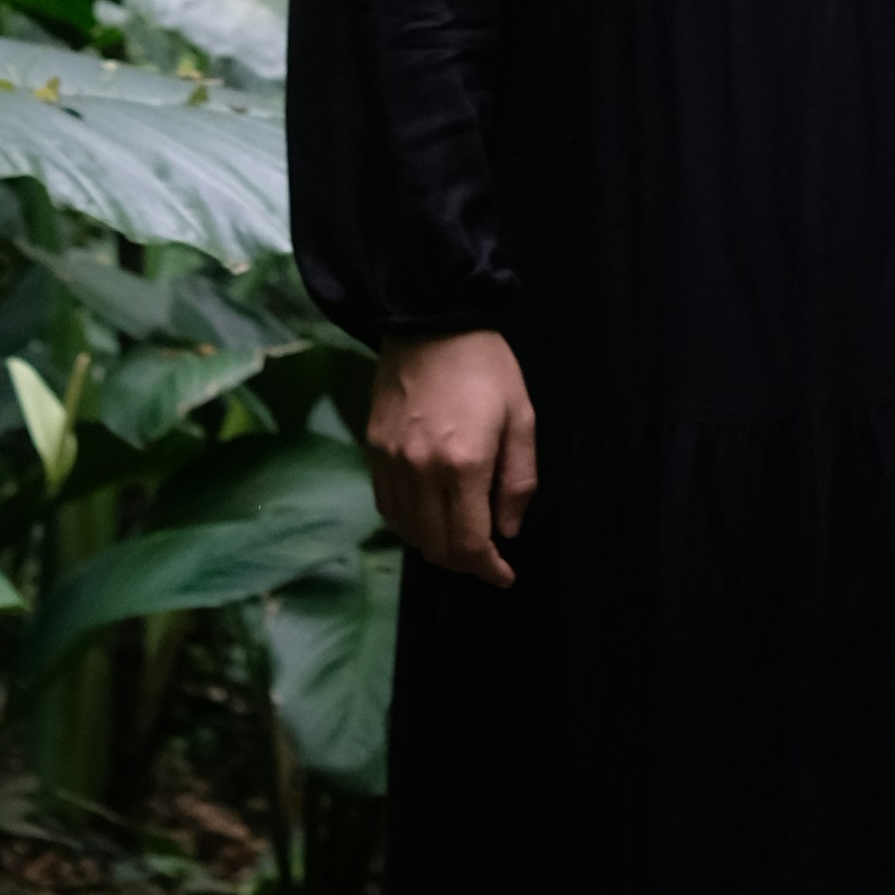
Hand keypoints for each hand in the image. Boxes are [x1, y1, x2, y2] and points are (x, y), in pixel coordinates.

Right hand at [367, 327, 537, 583]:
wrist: (428, 318)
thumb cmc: (486, 366)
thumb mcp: (522, 418)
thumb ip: (518, 480)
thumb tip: (506, 531)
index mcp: (464, 464)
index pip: (469, 542)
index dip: (487, 569)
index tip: (503, 576)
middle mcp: (421, 471)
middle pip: (435, 545)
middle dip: (464, 562)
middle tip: (485, 557)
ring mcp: (390, 462)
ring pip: (407, 531)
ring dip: (434, 545)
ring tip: (458, 538)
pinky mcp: (372, 450)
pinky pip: (386, 506)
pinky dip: (407, 523)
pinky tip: (426, 515)